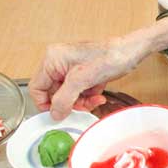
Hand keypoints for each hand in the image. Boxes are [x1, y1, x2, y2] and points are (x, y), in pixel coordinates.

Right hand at [29, 18, 167, 119]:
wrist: (131, 52)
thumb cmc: (109, 57)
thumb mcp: (82, 80)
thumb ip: (64, 99)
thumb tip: (54, 114)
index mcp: (52, 59)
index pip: (37, 87)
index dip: (45, 103)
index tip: (57, 113)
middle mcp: (59, 62)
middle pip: (54, 93)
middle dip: (69, 102)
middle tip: (81, 106)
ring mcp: (71, 69)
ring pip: (68, 95)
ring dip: (81, 101)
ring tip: (94, 99)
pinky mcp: (83, 74)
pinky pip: (79, 92)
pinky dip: (88, 97)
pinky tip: (98, 95)